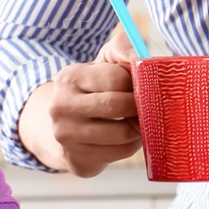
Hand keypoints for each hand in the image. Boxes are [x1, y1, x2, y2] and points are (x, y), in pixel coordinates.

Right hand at [19, 27, 141, 176]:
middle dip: (140, 106)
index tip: (140, 86)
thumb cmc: (92, 90)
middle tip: (147, 106)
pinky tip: (126, 138)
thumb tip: (141, 56)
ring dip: (138, 128)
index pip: (115, 78)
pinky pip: (119, 153)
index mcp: (68, 78)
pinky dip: (131, 146)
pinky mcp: (77, 159)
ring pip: (122, 133)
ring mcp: (66, 135)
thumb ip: (122, 49)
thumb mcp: (102, 64)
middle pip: (118, 106)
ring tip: (137, 121)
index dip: (136, 82)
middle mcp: (61, 106)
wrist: (65, 127)